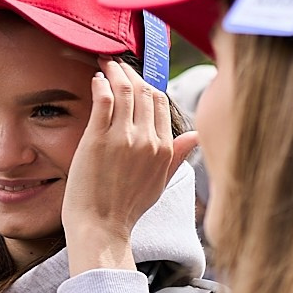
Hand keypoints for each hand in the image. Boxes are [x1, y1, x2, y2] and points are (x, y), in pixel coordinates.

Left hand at [64, 62, 199, 275]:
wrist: (101, 228)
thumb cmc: (126, 209)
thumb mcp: (159, 183)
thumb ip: (177, 156)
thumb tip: (196, 136)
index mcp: (164, 149)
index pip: (161, 103)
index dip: (147, 85)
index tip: (135, 78)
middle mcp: (148, 140)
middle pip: (144, 92)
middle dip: (131, 73)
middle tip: (118, 64)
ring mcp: (123, 138)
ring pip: (125, 90)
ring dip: (115, 71)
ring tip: (106, 64)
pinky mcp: (98, 139)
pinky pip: (104, 99)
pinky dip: (101, 83)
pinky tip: (96, 79)